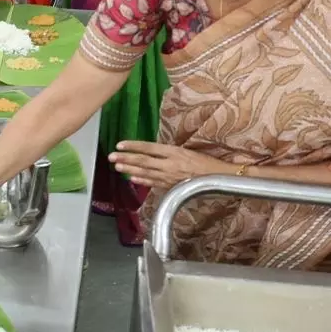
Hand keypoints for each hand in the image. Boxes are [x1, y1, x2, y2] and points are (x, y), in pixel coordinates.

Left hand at [108, 141, 231, 190]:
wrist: (219, 178)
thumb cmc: (205, 161)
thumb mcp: (187, 150)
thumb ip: (169, 151)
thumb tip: (151, 151)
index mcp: (174, 151)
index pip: (149, 148)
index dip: (133, 146)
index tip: (119, 144)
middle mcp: (170, 164)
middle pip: (144, 161)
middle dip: (126, 159)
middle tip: (111, 157)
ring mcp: (170, 177)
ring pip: (146, 173)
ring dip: (130, 170)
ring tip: (117, 167)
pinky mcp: (172, 186)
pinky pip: (154, 183)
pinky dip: (142, 181)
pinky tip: (132, 179)